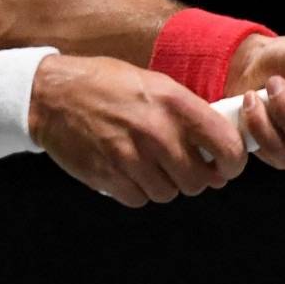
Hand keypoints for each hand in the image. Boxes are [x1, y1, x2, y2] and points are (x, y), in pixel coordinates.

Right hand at [29, 54, 249, 206]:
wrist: (52, 95)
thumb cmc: (105, 85)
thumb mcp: (153, 84)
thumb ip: (187, 113)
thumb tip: (217, 148)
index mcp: (173, 103)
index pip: (225, 146)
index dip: (233, 162)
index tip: (227, 165)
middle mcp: (156, 132)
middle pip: (199, 180)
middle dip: (196, 177)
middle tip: (185, 166)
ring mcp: (131, 157)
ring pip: (170, 193)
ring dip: (165, 184)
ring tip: (150, 164)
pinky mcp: (109, 176)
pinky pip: (140, 199)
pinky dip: (138, 191)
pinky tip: (129, 170)